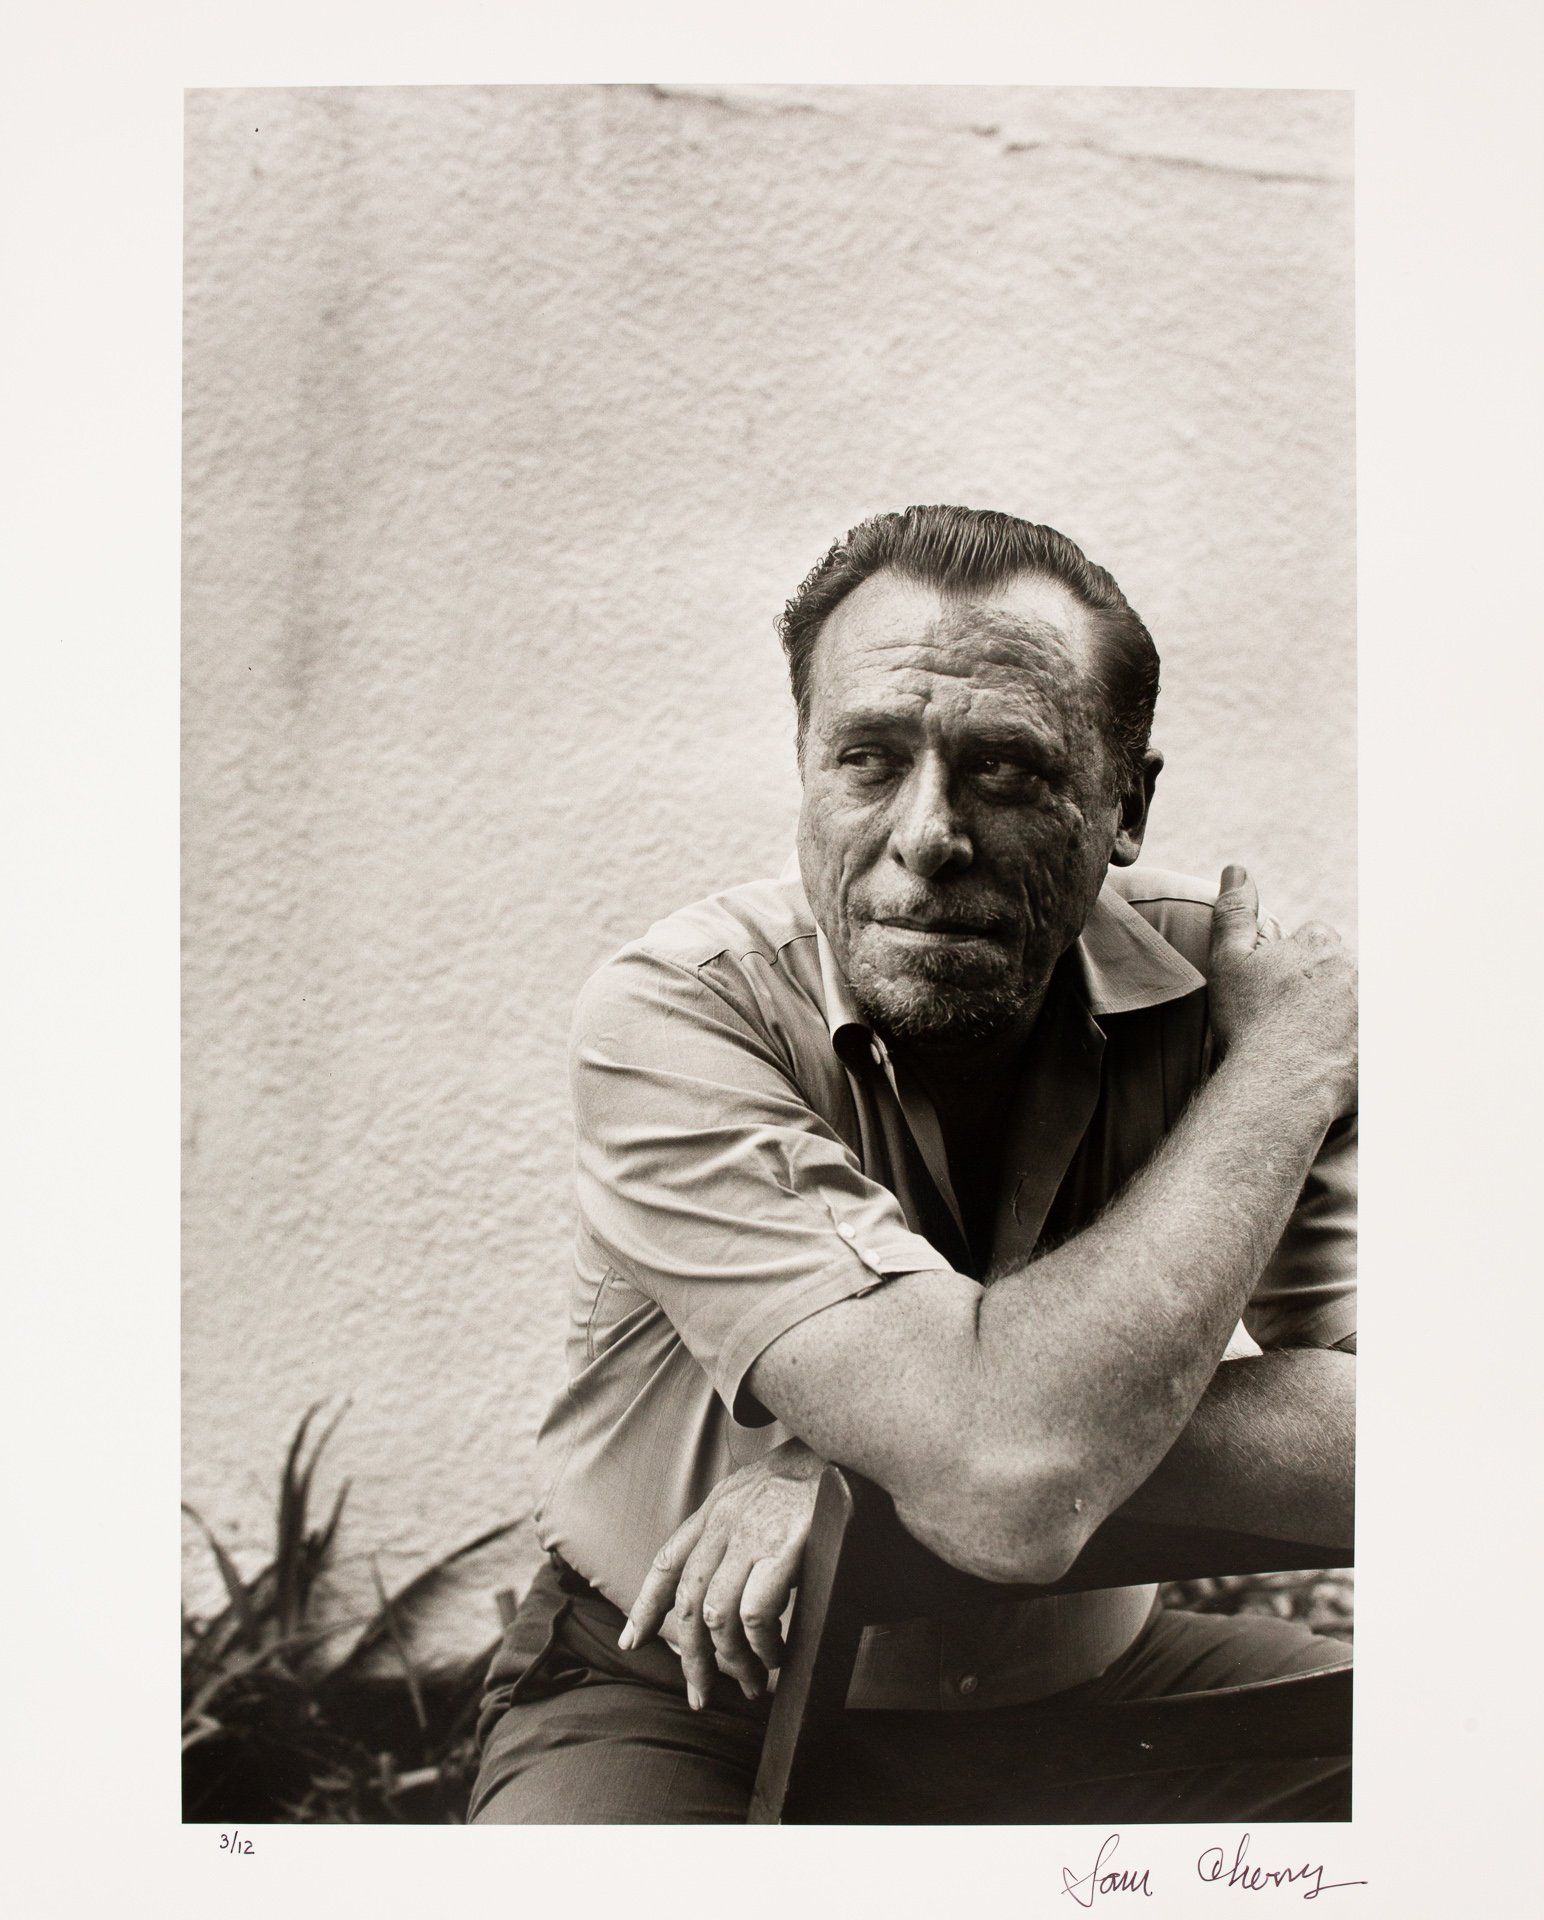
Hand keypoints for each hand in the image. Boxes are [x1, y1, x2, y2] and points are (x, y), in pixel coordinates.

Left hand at [618, 1438, 823, 1706]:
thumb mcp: (765, 1490)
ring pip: (716, 1615)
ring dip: (733, 1660)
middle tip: (700, 1695)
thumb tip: (730, 1583)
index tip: (633, 1641)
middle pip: (688, 1601)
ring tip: (754, 1681)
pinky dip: (763, 1645)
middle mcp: (727, 1518)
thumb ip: (740, 1526)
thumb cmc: (821, 1474)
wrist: (856, 1441)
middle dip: (692, 1658)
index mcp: (719, 1506)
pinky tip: (777, 1655)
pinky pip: (756, 1613)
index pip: (668, 1561)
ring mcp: (753, 1532)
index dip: (646, 1606)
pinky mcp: (785, 1546)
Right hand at [1207, 865, 1356, 1112]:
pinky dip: (1361, 1047)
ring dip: (1346, 1015)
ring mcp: (1374, 1011)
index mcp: (1321, 946)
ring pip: (1360, 1002)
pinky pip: (1376, 1041)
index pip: (1316, 937)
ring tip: (1317, 1042)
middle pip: (1343, 969)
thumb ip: (1235, 913)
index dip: (1296, 960)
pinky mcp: (1385, 1048)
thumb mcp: (1230, 961)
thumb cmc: (1249, 1022)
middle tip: (1295, 1018)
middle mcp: (1356, 972)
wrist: (1276, 1085)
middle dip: (1325, 987)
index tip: (1280, 987)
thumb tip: (1237, 869)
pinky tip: (1339, 1062)